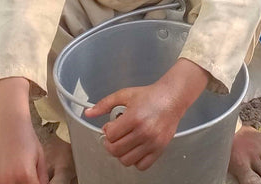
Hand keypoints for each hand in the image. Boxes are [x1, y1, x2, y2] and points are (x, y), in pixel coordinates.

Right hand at [0, 79, 47, 183]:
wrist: (8, 123)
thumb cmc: (25, 137)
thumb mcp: (40, 156)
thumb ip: (43, 178)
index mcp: (25, 176)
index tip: (35, 181)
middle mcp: (9, 181)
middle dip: (25, 183)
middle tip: (26, 176)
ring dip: (13, 183)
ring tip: (16, 174)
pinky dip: (1, 183)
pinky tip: (6, 175)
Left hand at [85, 59, 208, 170]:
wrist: (172, 97)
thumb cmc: (150, 96)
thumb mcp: (125, 95)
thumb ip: (105, 104)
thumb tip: (88, 112)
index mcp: (134, 117)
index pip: (110, 135)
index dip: (107, 131)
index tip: (110, 127)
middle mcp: (143, 132)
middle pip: (116, 150)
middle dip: (111, 144)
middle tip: (114, 137)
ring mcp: (152, 142)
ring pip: (127, 160)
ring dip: (121, 153)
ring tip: (124, 142)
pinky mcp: (159, 149)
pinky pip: (141, 166)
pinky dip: (135, 160)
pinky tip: (135, 148)